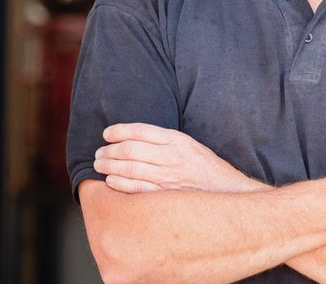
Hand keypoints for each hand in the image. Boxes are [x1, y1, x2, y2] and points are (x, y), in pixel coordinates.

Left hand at [94, 123, 266, 193]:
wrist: (225, 191)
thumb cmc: (206, 168)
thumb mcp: (191, 145)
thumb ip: (168, 141)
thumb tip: (138, 139)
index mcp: (177, 140)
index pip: (142, 131)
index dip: (120, 130)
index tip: (107, 133)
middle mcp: (171, 157)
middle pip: (131, 149)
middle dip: (110, 149)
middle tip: (100, 151)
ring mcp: (166, 177)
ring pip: (130, 168)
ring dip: (110, 165)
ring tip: (100, 164)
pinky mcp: (163, 195)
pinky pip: (135, 189)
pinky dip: (119, 184)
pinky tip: (110, 181)